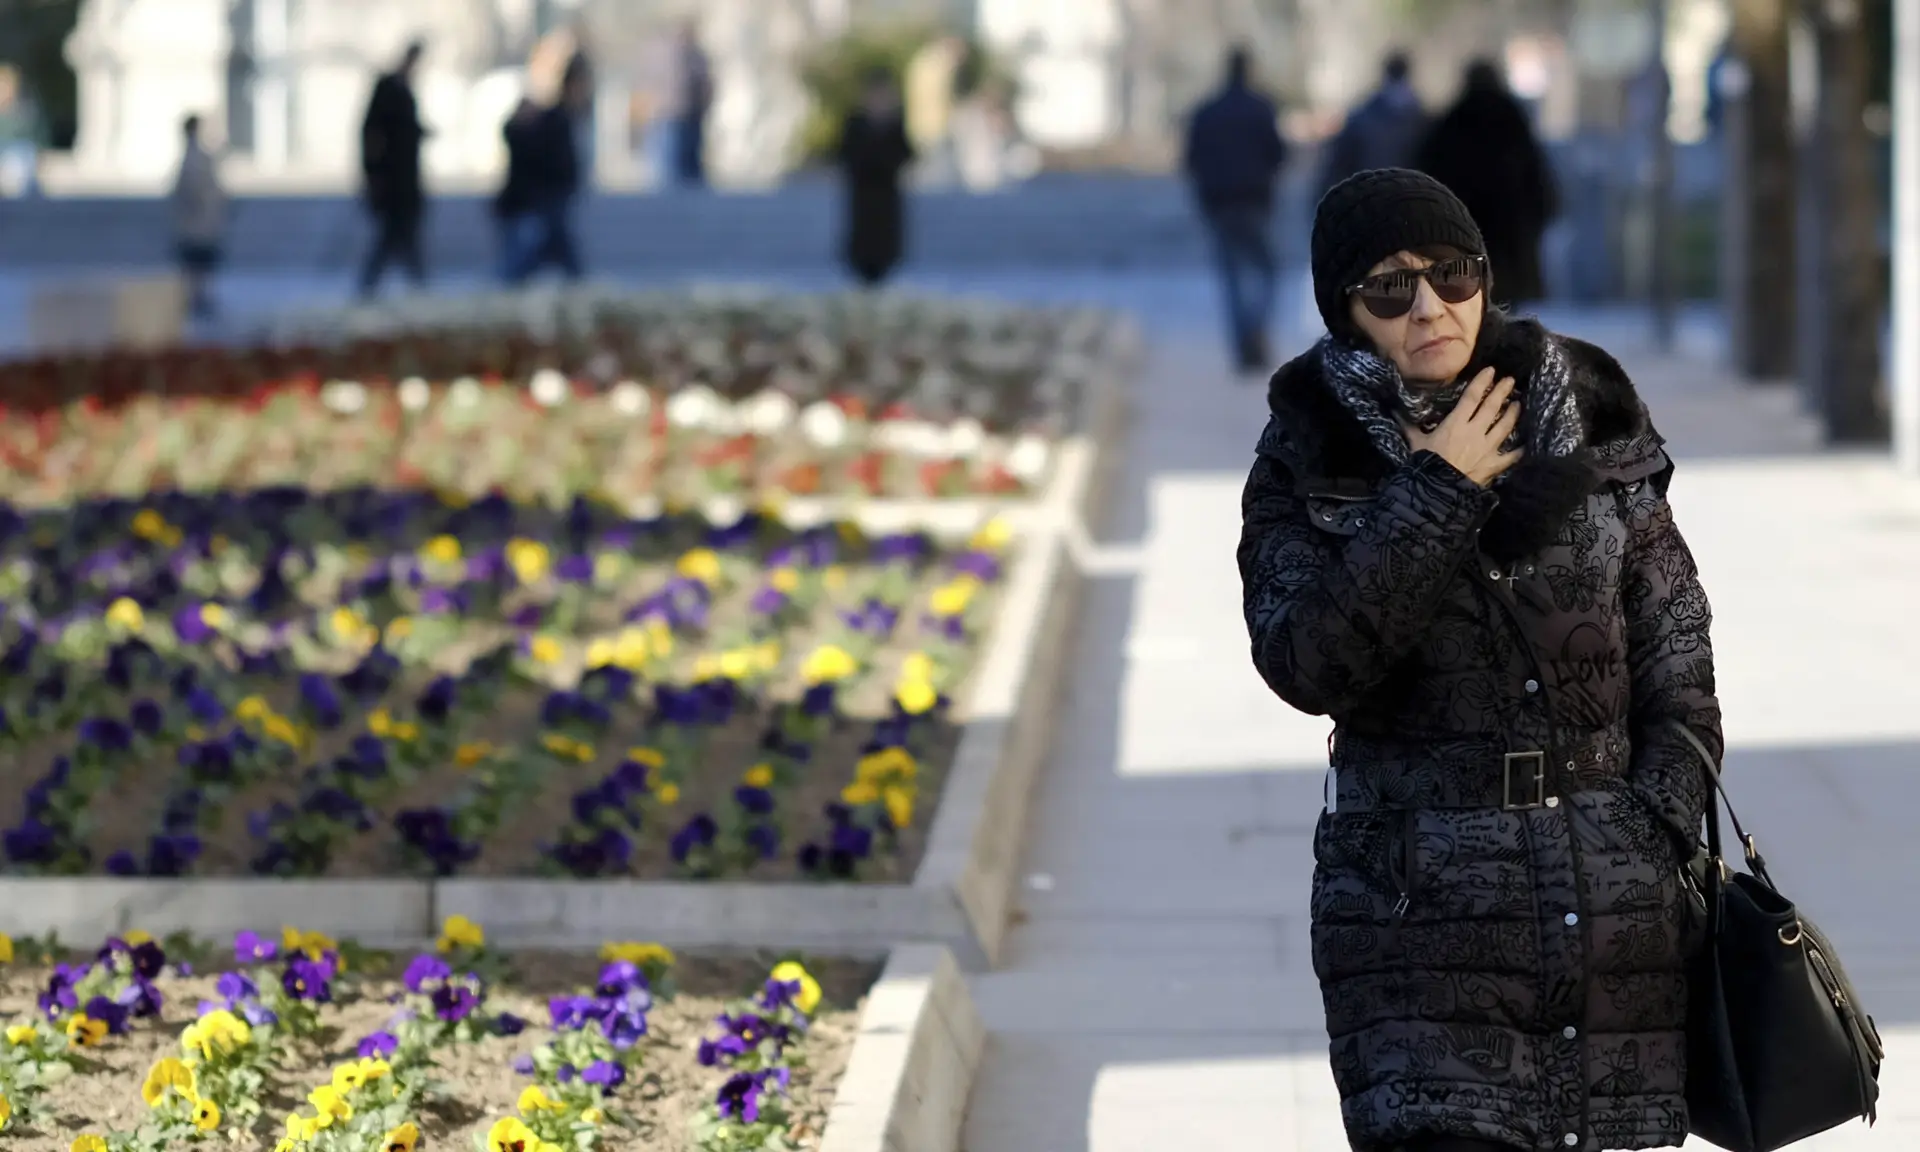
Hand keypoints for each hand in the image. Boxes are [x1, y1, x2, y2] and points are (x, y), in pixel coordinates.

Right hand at [1403, 368, 1523, 487]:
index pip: (1472, 397)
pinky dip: (1519, 450)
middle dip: (1502, 391)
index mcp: (1455, 424)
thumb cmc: (1425, 465)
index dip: (1482, 382)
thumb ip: (1409, 427)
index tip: (1491, 371)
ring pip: (1505, 426)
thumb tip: (1394, 412)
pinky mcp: (1494, 465)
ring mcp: (1487, 448)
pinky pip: (1511, 456)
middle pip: (1492, 407)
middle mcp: (1475, 432)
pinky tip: (1526, 444)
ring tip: (1518, 403)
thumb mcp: (1415, 443)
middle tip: (1510, 380)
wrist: (1438, 492)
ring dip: (1513, 413)